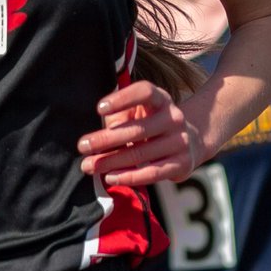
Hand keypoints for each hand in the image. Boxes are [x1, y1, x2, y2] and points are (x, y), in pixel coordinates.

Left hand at [78, 80, 202, 186]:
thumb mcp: (136, 113)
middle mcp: (174, 118)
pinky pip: (153, 173)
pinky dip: (130, 176)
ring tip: (89, 165)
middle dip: (106, 139)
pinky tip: (111, 177)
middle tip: (82, 146)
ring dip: (112, 161)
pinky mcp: (183, 164)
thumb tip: (93, 138)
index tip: (99, 108)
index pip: (144, 92)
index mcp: (160, 99)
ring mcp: (181, 141)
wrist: (188, 141)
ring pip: (142, 153)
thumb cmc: (149, 124)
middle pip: (138, 129)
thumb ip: (118, 118)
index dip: (122, 99)